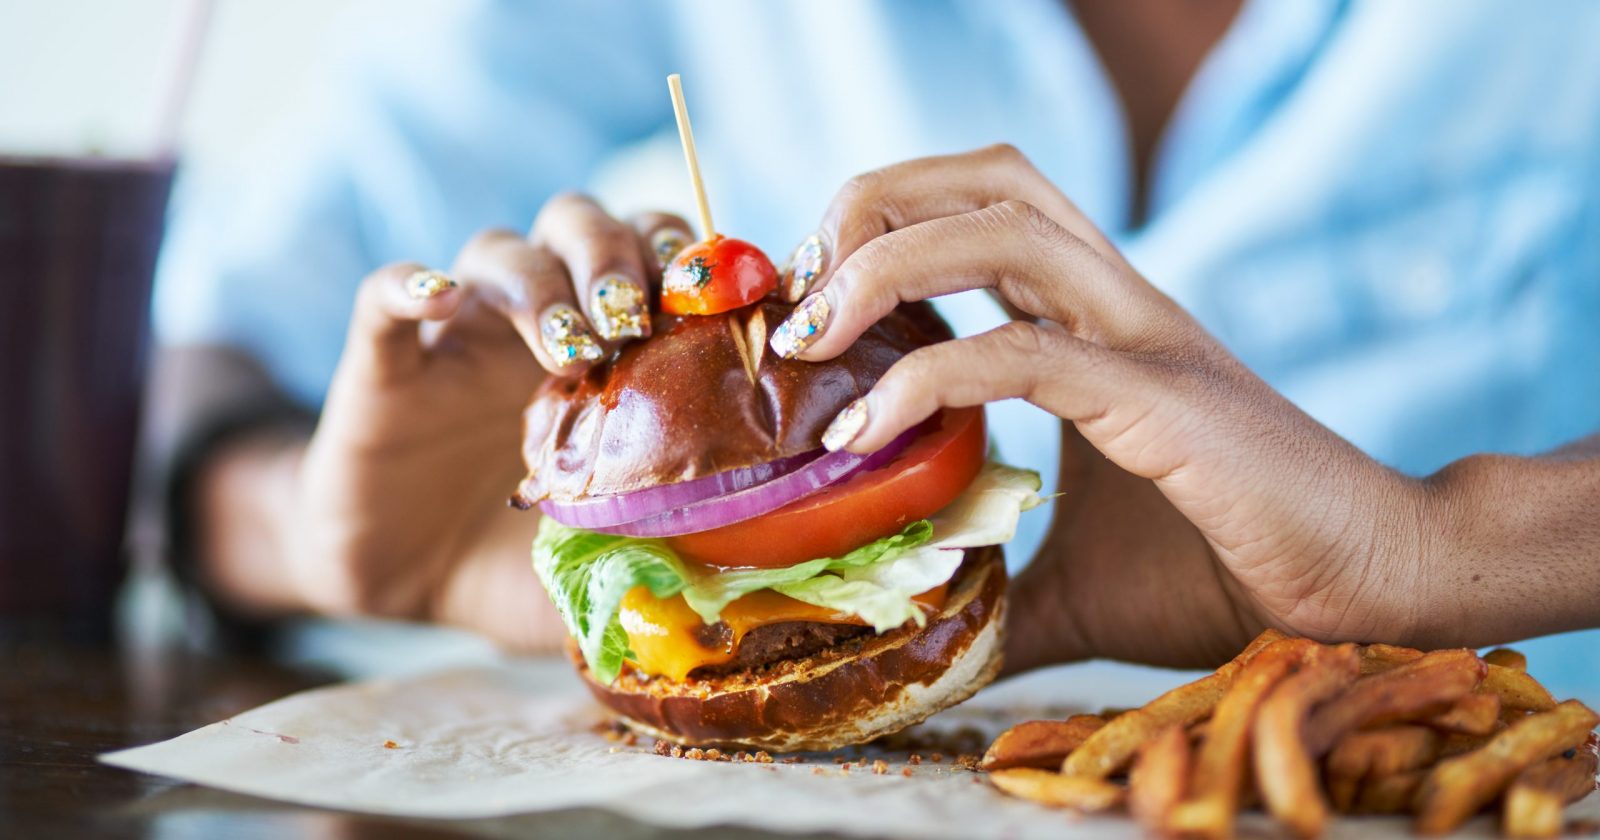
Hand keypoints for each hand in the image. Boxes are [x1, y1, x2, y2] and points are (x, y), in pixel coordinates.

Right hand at [204, 195, 692, 647]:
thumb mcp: (613, 556)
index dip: (694, 260)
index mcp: (608, 348)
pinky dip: (408, 285)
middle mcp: (537, 320)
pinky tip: (435, 298)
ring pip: (499, 252)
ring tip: (569, 347)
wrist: (408, 581)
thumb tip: (754, 590)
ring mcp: (459, 334)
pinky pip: (381, 296)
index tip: (728, 297)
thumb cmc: (527, 553)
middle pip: (582, 227)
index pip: (659, 257)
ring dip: (542, 285)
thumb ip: (674, 553)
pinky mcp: (383, 363)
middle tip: (636, 322)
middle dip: (618, 258)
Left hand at [769, 144, 1430, 670]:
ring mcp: (1141, 339)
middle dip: (873, 205)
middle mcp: (1118, 303)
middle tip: (800, 299)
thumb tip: (925, 637)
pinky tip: (860, 430)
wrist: (1364, 592)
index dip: (882, 228)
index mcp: (1098, 323)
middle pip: (986, 178)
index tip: (811, 310)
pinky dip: (923, 377)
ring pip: (1001, 225)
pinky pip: (1021, 352)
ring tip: (807, 336)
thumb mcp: (1077, 588)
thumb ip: (1000, 593)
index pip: (980, 211)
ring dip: (883, 261)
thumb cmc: (1229, 573)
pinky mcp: (1157, 398)